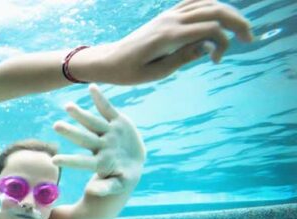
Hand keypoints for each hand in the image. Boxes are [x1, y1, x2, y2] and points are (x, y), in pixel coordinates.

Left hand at [52, 84, 145, 196]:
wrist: (133, 163)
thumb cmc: (122, 177)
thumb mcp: (118, 185)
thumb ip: (107, 187)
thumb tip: (93, 190)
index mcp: (100, 162)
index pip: (82, 162)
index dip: (70, 161)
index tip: (53, 160)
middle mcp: (101, 146)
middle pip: (84, 138)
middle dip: (71, 132)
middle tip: (55, 125)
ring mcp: (108, 133)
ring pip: (93, 123)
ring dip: (81, 114)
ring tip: (67, 106)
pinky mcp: (117, 122)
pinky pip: (108, 110)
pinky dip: (100, 99)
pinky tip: (91, 87)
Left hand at [84, 0, 253, 84]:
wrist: (109, 60)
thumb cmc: (129, 72)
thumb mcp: (156, 73)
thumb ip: (183, 59)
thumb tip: (209, 46)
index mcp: (168, 36)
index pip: (210, 29)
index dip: (223, 43)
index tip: (216, 61)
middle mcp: (170, 20)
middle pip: (214, 10)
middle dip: (237, 22)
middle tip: (248, 39)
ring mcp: (168, 15)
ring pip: (207, 3)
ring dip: (228, 13)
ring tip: (238, 29)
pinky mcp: (166, 15)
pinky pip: (194, 2)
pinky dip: (211, 5)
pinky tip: (220, 17)